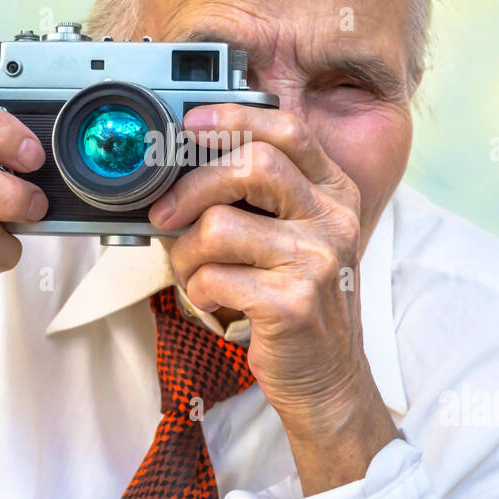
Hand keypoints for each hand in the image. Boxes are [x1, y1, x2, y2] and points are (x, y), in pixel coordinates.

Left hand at [150, 104, 398, 494]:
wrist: (327, 379)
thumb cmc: (298, 303)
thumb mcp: (295, 239)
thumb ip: (260, 198)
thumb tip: (181, 165)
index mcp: (334, 193)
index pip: (288, 131)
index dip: (234, 119)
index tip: (190, 125)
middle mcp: (334, 220)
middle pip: (251, 167)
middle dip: (191, 186)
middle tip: (164, 213)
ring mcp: (317, 261)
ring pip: (220, 226)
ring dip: (186, 253)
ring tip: (193, 273)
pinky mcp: (292, 303)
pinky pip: (214, 276)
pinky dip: (198, 290)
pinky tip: (214, 301)